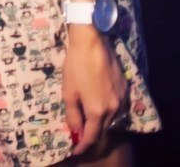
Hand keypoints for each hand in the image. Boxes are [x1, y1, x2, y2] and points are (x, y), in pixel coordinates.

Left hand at [64, 27, 127, 155]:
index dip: (83, 145)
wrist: (92, 45)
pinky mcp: (125, 89)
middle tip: (80, 136)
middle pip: (102, 128)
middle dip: (91, 134)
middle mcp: (113, 109)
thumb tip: (75, 131)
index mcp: (97, 111)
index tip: (76, 150)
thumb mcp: (68, 92)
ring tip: (88, 121)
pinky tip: (98, 106)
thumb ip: (72, 114)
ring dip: (100, 122)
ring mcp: (121, 99)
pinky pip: (117, 107)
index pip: (92, 136)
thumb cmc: (76, 67)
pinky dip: (107, 111)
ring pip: (111, 118)